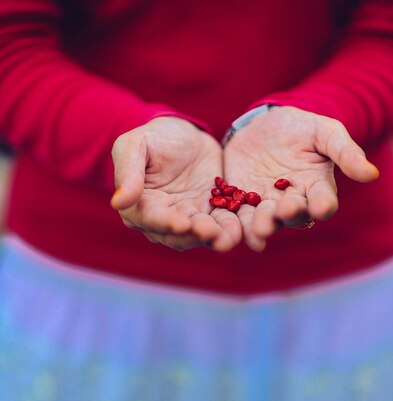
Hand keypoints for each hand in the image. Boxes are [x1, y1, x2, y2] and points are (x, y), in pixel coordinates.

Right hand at [111, 117, 240, 250]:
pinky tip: (239, 232)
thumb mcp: (134, 146)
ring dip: (214, 238)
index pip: (152, 219)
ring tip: (227, 239)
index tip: (181, 224)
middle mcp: (163, 220)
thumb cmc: (152, 137)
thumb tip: (117, 203)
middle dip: (194, 235)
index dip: (166, 223)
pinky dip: (229, 230)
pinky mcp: (210, 214)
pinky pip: (220, 225)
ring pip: (200, 235)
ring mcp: (188, 219)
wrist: (182, 133)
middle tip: (210, 232)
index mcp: (140, 206)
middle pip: (178, 235)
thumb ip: (128, 173)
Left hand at [224, 106, 378, 250]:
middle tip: (284, 211)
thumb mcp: (325, 132)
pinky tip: (238, 232)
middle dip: (289, 214)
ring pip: (266, 221)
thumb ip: (345, 152)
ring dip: (263, 227)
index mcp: (316, 188)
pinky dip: (240, 226)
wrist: (263, 123)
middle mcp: (292, 202)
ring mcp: (266, 205)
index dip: (322, 205)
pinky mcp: (241, 203)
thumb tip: (372, 174)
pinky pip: (240, 217)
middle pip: (293, 215)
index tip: (321, 207)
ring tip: (260, 230)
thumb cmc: (301, 127)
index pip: (323, 202)